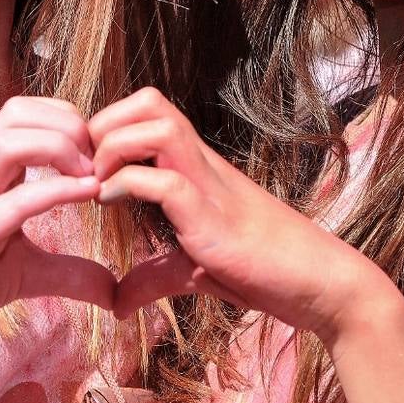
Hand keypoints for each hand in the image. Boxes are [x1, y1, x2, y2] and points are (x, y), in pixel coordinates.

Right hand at [0, 96, 115, 361]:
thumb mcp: (24, 273)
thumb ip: (68, 272)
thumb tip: (112, 289)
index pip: (26, 113)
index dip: (69, 121)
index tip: (99, 156)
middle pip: (17, 112)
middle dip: (68, 122)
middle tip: (99, 160)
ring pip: (8, 141)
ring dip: (60, 147)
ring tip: (91, 177)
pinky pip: (8, 204)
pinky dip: (53, 192)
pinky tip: (85, 195)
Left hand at [89, 88, 403, 345]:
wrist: (319, 284)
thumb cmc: (264, 270)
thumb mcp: (192, 269)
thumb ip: (154, 276)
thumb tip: (117, 302)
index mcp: (196, 166)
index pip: (149, 109)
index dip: (108, 123)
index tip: (85, 163)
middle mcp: (201, 163)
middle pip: (149, 101)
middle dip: (104, 124)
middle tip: (84, 168)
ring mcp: (209, 185)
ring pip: (157, 124)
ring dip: (114, 146)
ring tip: (98, 183)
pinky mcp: (212, 217)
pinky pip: (165, 181)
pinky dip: (128, 185)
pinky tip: (114, 205)